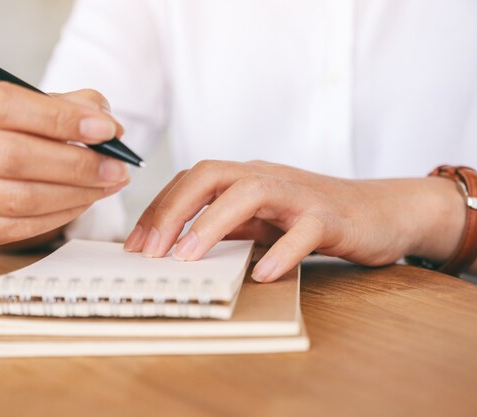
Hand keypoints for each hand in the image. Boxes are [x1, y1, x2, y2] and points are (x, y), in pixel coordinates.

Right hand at [0, 78, 129, 246]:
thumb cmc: (16, 126)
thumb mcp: (41, 103)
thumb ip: (75, 106)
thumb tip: (109, 129)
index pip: (4, 106)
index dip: (59, 119)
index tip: (105, 131)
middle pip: (13, 157)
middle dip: (76, 165)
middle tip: (116, 167)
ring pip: (19, 198)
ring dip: (75, 193)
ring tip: (108, 185)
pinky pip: (19, 227)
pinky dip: (60, 215)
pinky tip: (84, 201)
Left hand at [124, 160, 465, 281]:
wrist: (380, 211)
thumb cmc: (311, 216)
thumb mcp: (260, 219)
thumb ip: (226, 226)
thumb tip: (175, 248)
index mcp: (246, 177)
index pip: (191, 180)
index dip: (159, 209)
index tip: (135, 245)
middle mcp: (267, 178)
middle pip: (211, 175)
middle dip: (174, 210)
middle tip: (149, 251)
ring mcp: (300, 195)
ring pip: (252, 193)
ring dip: (214, 224)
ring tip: (188, 257)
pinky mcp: (331, 218)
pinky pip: (305, 230)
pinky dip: (281, 252)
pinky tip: (262, 275)